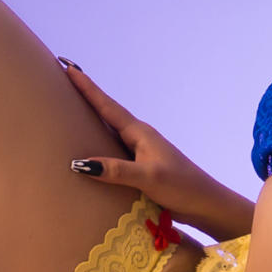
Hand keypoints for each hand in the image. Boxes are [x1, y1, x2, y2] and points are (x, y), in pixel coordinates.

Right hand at [59, 57, 251, 240]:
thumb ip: (117, 170)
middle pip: (106, 113)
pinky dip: (99, 145)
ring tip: (70, 111)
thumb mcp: (149, 177)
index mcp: (140, 133)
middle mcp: (139, 138)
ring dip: (92, 120)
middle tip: (65, 80)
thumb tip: (81, 163)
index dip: (87, 88)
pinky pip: (114, 150)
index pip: (107, 106)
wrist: (206, 203)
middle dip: (86, 98)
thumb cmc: (182, 186)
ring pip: (110, 131)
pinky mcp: (142, 167)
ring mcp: (141, 152)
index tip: (69, 68)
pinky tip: (91, 152)